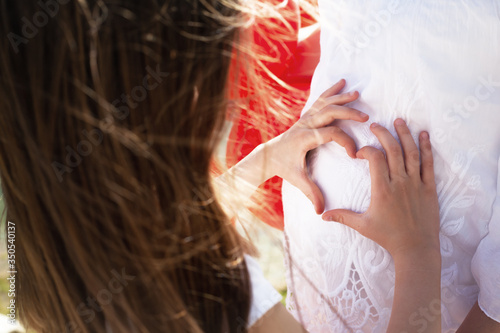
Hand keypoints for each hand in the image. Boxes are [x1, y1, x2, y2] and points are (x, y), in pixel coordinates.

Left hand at [265, 79, 368, 213]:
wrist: (269, 155)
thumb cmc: (284, 167)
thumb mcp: (297, 179)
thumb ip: (311, 193)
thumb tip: (321, 211)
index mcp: (304, 139)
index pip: (330, 134)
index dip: (346, 141)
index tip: (355, 154)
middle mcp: (305, 125)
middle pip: (329, 113)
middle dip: (348, 113)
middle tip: (366, 118)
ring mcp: (305, 118)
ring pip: (325, 103)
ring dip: (341, 98)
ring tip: (357, 95)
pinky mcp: (307, 115)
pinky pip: (320, 100)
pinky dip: (331, 90)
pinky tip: (342, 83)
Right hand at [322, 119, 439, 259]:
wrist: (416, 248)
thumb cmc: (388, 237)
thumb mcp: (363, 226)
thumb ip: (343, 217)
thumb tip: (323, 216)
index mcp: (382, 190)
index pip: (375, 159)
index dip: (367, 151)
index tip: (360, 153)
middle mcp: (400, 183)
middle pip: (392, 150)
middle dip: (383, 134)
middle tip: (376, 125)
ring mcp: (416, 184)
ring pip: (411, 153)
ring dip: (404, 135)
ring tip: (399, 121)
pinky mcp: (429, 187)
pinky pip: (428, 164)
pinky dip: (427, 147)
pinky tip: (424, 135)